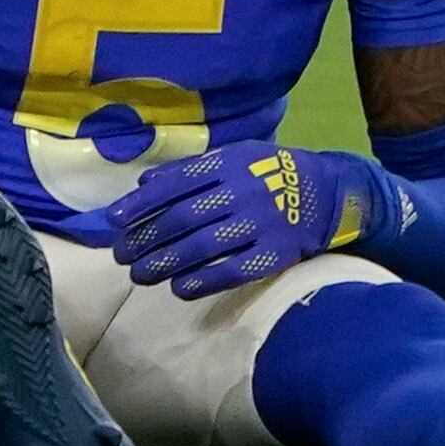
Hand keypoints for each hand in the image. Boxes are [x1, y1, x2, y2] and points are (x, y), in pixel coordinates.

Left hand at [111, 142, 375, 294]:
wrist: (331, 194)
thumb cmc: (273, 173)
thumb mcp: (238, 157)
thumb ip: (192, 169)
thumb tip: (142, 184)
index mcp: (231, 164)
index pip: (176, 184)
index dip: (141, 205)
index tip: (113, 223)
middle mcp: (243, 192)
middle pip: (182, 219)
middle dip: (145, 240)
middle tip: (121, 256)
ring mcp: (260, 224)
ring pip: (200, 248)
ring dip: (163, 264)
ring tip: (140, 275)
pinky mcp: (274, 254)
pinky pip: (230, 271)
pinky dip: (200, 282)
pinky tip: (179, 288)